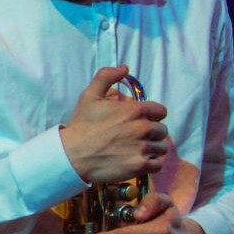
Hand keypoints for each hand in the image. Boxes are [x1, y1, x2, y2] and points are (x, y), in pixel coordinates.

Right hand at [60, 66, 169, 183]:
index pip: (160, 111)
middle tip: (135, 138)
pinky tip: (137, 161)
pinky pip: (157, 164)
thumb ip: (106, 77)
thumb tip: (125, 68)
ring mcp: (143, 148)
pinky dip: (150, 164)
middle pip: (162, 131)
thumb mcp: (89, 96)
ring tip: (136, 151)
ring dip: (151, 149)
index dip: (151, 116)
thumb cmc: (81, 125)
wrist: (71, 155)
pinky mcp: (140, 165)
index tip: (139, 121)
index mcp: (135, 110)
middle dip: (151, 133)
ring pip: (161, 148)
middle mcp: (143, 128)